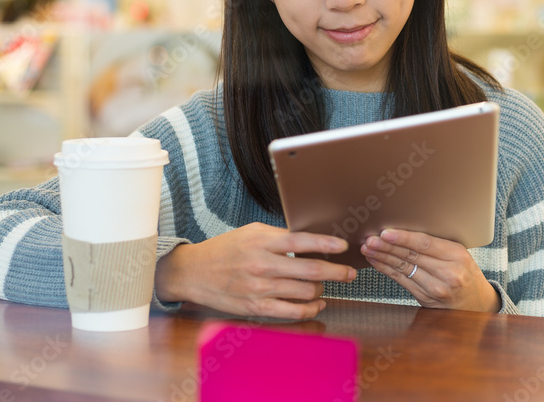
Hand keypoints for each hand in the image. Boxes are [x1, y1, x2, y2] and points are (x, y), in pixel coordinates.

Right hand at [155, 222, 357, 319]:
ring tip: (326, 286)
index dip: (326, 243)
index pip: (302, 241)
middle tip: (350, 273)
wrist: (193, 272)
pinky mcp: (256, 307)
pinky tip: (317, 303)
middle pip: (310, 270)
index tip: (343, 246)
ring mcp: (259, 288)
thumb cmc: (225, 249)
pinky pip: (292, 311)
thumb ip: (279, 236)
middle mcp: (262, 264)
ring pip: (305, 291)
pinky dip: (310, 309)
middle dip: (336, 272)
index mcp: (262, 242)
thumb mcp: (252, 232)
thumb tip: (311, 239)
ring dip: (322, 290)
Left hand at [360, 229, 500, 312]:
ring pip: (404, 269)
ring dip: (383, 258)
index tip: (386, 232)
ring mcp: (436, 289)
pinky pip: (402, 281)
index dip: (404, 238)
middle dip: (387, 247)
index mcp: (457, 255)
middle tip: (370, 239)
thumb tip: (406, 230)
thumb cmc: (466, 272)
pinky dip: (387, 270)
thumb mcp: (460, 254)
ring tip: (368, 248)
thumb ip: (437, 244)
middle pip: (411, 256)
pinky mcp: (426, 299)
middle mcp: (447, 273)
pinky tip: (377, 261)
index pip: (425, 244)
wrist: (477, 303)